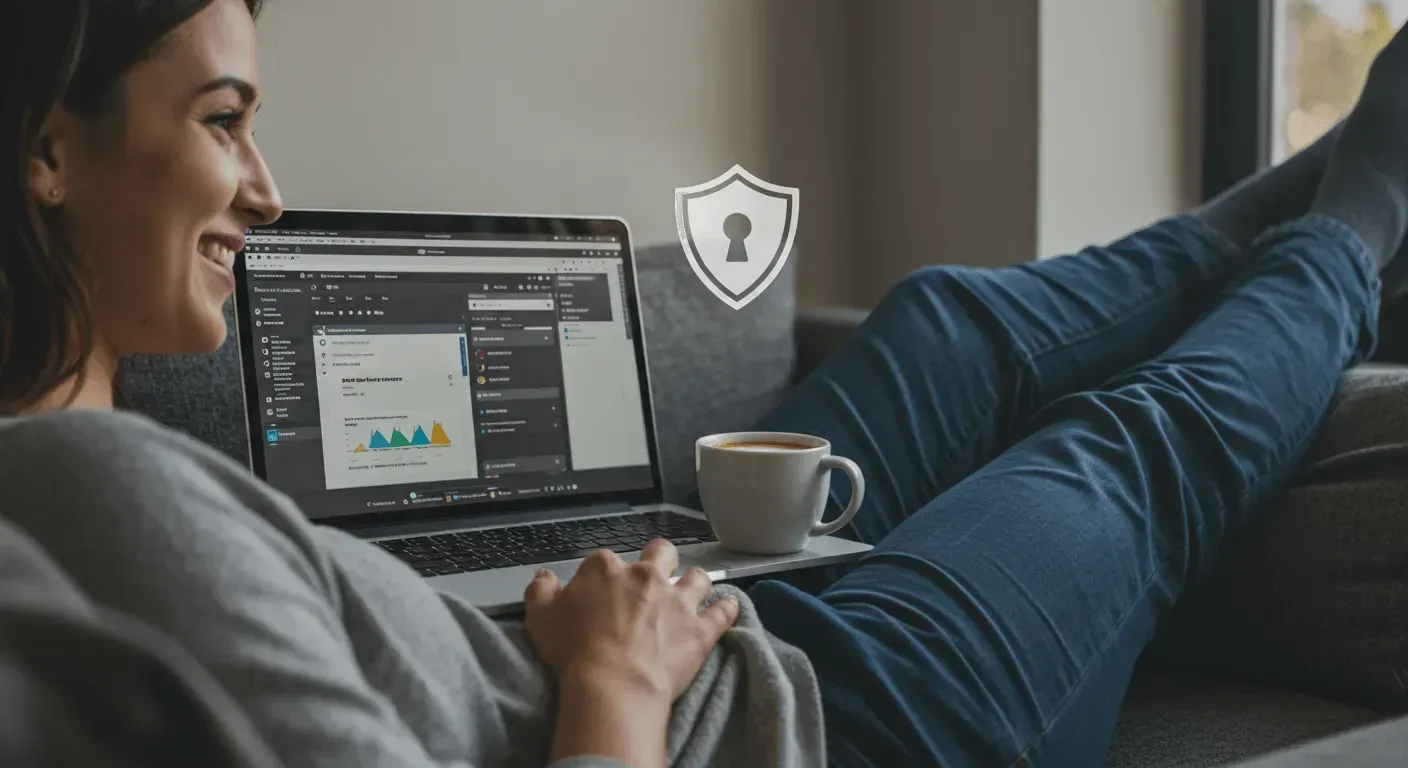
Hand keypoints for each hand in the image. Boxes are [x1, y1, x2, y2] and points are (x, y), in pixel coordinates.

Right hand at [524, 539, 739, 700]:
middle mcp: (646, 576)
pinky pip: (723, 612)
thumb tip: (542, 576)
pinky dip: (727, 608)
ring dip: (694, 582)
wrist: (613, 684)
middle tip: (654, 575)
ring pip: (696, 578)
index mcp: (605, 569)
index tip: (601, 592)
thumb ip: (540, 591)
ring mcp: (677, 601)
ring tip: (692, 590)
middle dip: (659, 559)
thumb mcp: (540, 617)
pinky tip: (729, 606)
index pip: (604, 560)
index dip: (603, 574)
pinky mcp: (700, 629)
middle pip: (660, 553)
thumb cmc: (573, 651)